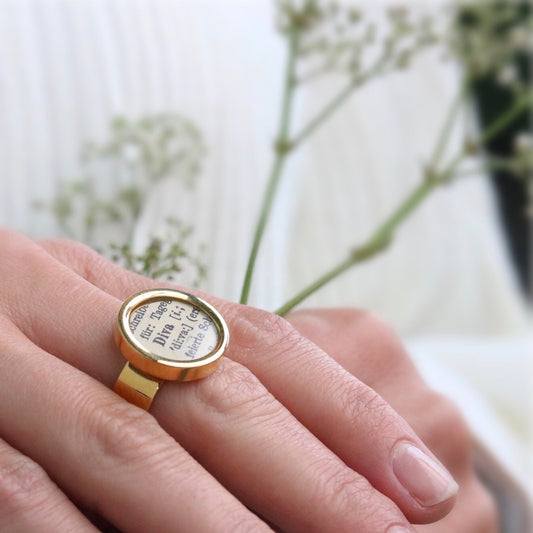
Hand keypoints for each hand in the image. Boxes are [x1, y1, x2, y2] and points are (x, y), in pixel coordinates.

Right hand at [0, 229, 457, 531]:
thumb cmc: (11, 337)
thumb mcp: (101, 332)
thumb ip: (179, 359)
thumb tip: (297, 421)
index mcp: (114, 287)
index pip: (258, 343)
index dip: (345, 410)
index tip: (416, 475)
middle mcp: (60, 309)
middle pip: (212, 394)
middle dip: (309, 472)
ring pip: (130, 448)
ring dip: (221, 522)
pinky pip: (26, 495)